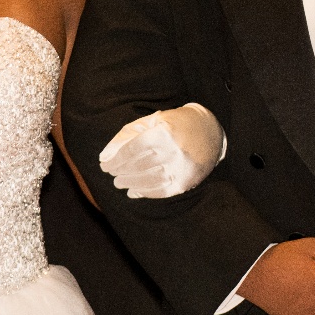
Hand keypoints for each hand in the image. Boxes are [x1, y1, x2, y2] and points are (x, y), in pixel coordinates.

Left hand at [99, 104, 224, 197]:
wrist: (210, 131)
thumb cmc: (174, 124)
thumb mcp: (151, 122)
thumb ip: (127, 136)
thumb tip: (104, 156)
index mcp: (163, 133)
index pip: (132, 150)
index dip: (115, 160)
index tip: (105, 165)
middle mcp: (174, 152)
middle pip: (138, 166)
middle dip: (121, 172)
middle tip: (112, 174)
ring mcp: (182, 169)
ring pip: (148, 181)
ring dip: (130, 183)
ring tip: (120, 182)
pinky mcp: (187, 182)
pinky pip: (161, 191)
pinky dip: (145, 193)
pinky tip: (134, 191)